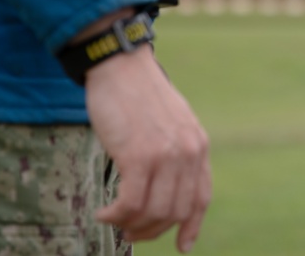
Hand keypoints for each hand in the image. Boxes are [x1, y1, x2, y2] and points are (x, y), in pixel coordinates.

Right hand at [86, 44, 210, 252]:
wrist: (121, 66)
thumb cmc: (139, 95)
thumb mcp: (171, 123)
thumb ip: (176, 150)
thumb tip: (168, 184)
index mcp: (198, 145)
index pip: (201, 197)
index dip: (192, 226)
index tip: (182, 247)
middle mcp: (188, 152)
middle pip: (176, 211)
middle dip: (152, 230)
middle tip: (129, 231)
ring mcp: (165, 155)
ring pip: (153, 212)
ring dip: (130, 225)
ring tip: (113, 220)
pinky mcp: (138, 155)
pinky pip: (131, 203)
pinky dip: (115, 215)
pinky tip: (102, 212)